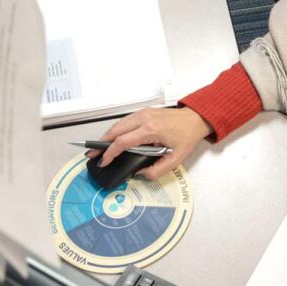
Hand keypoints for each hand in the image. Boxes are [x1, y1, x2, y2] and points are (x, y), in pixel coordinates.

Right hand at [88, 107, 211, 179]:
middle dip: (101, 143)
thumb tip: (140, 174)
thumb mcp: (175, 159)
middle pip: (115, 131)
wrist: (194, 119)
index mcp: (151, 130)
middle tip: (92, 154)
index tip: (104, 161)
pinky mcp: (143, 112)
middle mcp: (144, 119)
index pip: (123, 142)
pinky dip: (115, 130)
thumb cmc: (186, 136)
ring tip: (98, 148)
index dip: (110, 153)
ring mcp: (143, 113)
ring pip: (118, 124)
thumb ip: (157, 170)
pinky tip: (112, 139)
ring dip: (107, 136)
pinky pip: (124, 121)